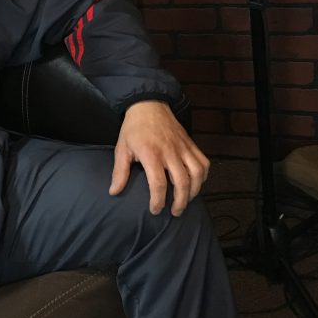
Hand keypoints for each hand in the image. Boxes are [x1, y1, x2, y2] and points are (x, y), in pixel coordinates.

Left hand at [109, 100, 209, 216]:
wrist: (148, 104)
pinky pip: (203, 162)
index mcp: (151, 153)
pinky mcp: (190, 143)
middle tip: (174, 212)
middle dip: (180, 201)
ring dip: (194, 191)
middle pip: (181, 182)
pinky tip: (196, 183)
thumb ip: (119, 172)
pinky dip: (203, 175)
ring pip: (196, 173)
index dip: (158, 200)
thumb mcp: (121, 148)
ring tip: (186, 201)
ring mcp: (182, 147)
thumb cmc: (133, 128)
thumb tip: (114, 192)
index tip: (155, 210)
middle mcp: (169, 151)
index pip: (158, 183)